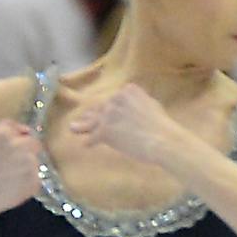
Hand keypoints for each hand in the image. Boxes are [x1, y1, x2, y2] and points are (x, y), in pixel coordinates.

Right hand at [0, 119, 44, 217]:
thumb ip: (2, 130)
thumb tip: (18, 129)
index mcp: (5, 133)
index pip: (23, 130)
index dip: (21, 138)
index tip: (19, 144)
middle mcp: (21, 145)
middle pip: (34, 144)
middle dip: (28, 150)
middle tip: (17, 161)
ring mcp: (30, 163)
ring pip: (35, 162)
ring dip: (27, 167)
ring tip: (10, 176)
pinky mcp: (35, 180)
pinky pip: (35, 178)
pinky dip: (27, 182)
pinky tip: (13, 185)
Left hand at [67, 83, 187, 166]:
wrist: (163, 139)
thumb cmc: (163, 126)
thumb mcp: (152, 105)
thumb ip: (139, 102)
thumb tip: (136, 105)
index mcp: (128, 91)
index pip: (113, 99)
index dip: (108, 108)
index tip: (104, 112)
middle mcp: (116, 99)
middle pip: (101, 108)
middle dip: (93, 115)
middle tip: (84, 120)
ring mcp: (109, 114)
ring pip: (93, 121)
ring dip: (82, 125)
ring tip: (73, 128)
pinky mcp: (105, 130)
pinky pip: (93, 137)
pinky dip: (90, 142)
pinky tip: (86, 145)